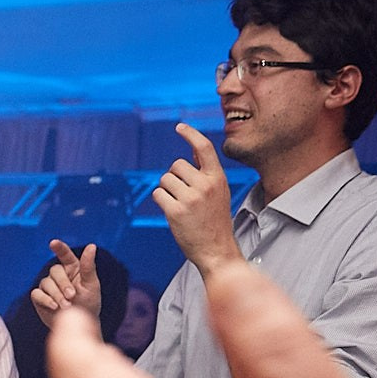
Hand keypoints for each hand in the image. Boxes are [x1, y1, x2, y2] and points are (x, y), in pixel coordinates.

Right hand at [30, 240, 102, 328]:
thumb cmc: (89, 302)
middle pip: (55, 271)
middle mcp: (59, 275)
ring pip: (46, 283)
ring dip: (56, 295)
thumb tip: (91, 246)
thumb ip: (89, 266)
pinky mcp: (39, 297)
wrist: (79, 324)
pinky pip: (37, 294)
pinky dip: (45, 300)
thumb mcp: (92, 284)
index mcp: (72, 267)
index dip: (59, 248)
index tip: (53, 243)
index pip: (65, 254)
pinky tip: (54, 306)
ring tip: (66, 306)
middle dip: (63, 284)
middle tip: (72, 296)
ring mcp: (48, 286)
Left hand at [154, 123, 242, 275]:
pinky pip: (158, 194)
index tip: (179, 127)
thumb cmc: (215, 221)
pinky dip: (161, 201)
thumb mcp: (219, 193)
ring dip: (167, 190)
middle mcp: (205, 185)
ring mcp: (190, 198)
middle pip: (176, 165)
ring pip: (165, 179)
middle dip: (174, 177)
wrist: (217, 250)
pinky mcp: (175, 211)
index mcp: (218, 178)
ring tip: (180, 205)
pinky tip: (172, 212)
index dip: (190, 134)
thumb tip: (193, 154)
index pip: (204, 148)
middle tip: (184, 195)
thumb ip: (206, 174)